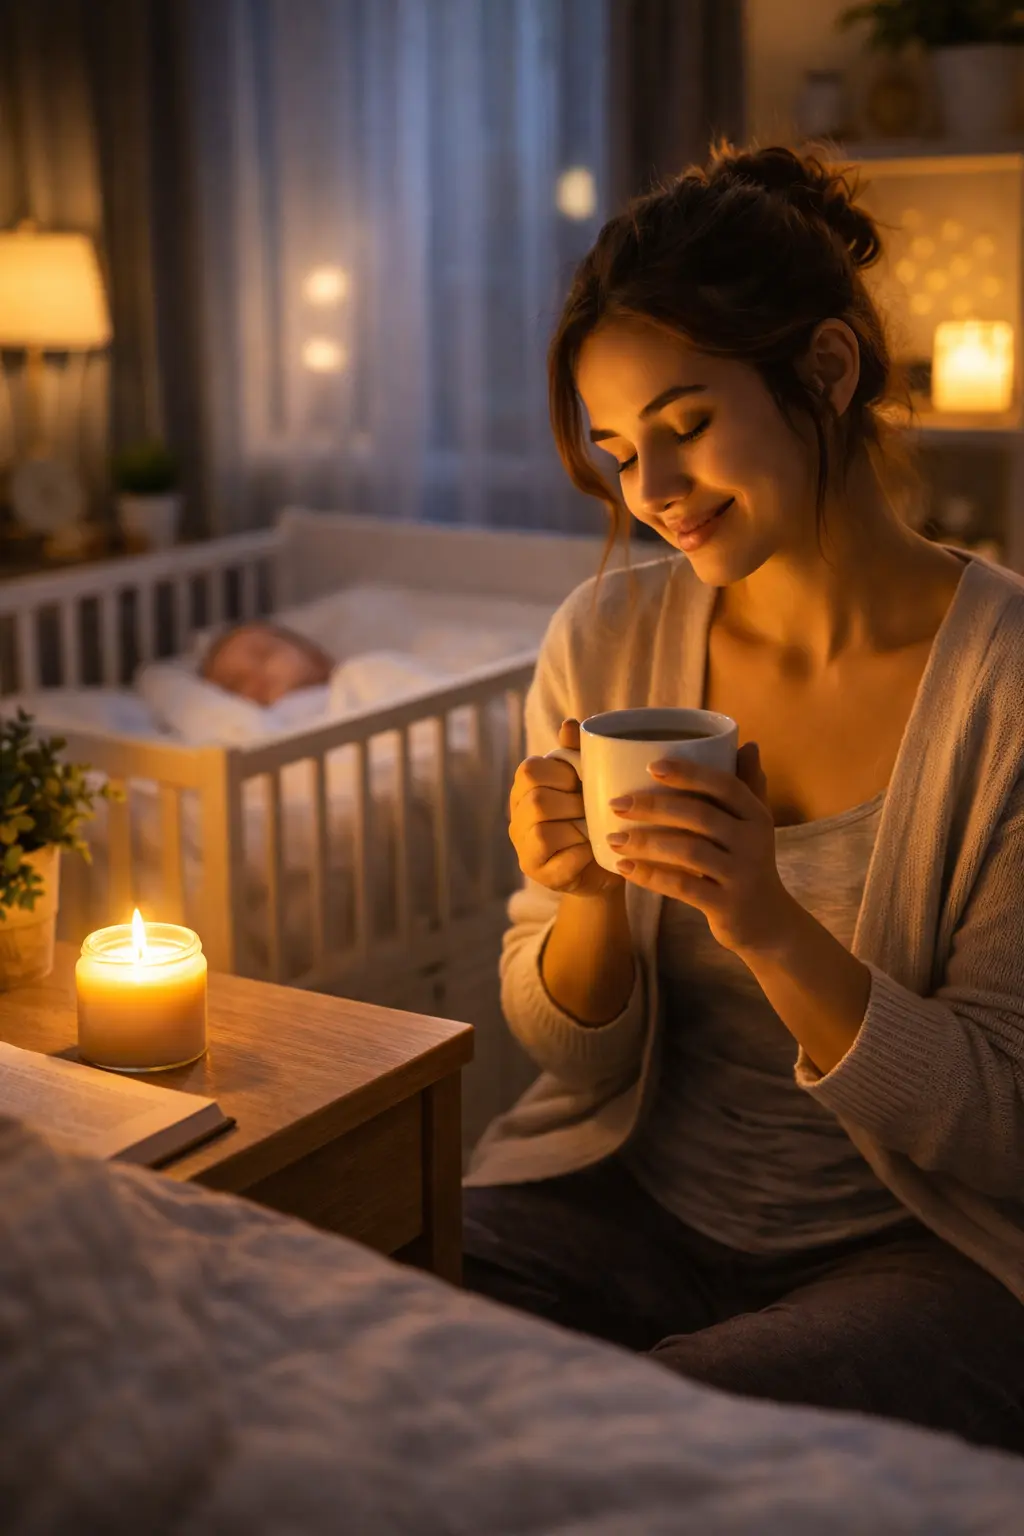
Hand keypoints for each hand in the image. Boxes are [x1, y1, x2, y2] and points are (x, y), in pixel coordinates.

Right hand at [509, 718, 624, 897]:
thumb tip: (569, 724)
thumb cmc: (597, 815)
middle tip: (591, 809)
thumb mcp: (590, 781)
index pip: (530, 770)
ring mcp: (524, 848)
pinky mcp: (539, 874)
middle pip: (536, 800)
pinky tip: (593, 851)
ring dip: (577, 829)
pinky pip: (558, 861)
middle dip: (572, 803)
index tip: (582, 782)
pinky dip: (582, 854)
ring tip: (593, 830)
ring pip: (541, 831)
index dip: (561, 773)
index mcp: (525, 788)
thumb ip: (579, 753)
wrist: (610, 861)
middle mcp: (517, 817)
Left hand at [606, 741, 796, 955]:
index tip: (651, 767)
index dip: (689, 773)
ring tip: (613, 838)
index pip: (724, 785)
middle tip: (617, 804)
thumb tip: (747, 744)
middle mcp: (752, 842)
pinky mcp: (726, 905)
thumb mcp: (753, 826)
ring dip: (645, 842)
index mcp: (755, 815)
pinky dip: (650, 876)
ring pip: (687, 851)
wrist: (768, 923)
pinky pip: (682, 886)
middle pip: (699, 815)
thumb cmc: (749, 864)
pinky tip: (624, 868)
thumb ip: (747, 786)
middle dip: (654, 806)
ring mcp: (741, 874)